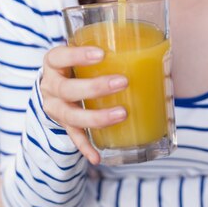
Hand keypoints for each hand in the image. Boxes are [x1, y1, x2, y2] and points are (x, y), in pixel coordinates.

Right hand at [41, 45, 127, 163]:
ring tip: (121, 115)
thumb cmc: (76, 63)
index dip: (77, 55)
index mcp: (53, 63)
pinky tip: (97, 157)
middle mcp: (50, 86)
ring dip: (96, 117)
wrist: (54, 84)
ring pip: (70, 116)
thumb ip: (107, 50)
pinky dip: (85, 147)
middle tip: (122, 82)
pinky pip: (74, 138)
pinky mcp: (62, 124)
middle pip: (66, 89)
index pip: (59, 56)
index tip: (101, 54)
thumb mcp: (82, 52)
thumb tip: (157, 49)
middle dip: (95, 88)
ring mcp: (55, 107)